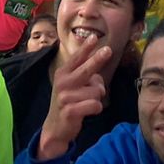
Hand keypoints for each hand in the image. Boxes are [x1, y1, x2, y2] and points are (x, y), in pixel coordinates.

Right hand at [36, 33, 113, 161]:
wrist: (55, 127)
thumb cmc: (68, 101)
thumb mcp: (72, 85)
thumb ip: (84, 75)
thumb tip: (98, 75)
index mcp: (63, 73)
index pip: (77, 58)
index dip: (86, 48)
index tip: (94, 36)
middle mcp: (63, 82)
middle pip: (86, 70)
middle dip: (97, 59)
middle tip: (108, 50)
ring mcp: (65, 97)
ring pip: (96, 91)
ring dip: (98, 97)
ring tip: (87, 102)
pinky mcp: (70, 111)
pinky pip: (94, 105)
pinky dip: (96, 108)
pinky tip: (88, 111)